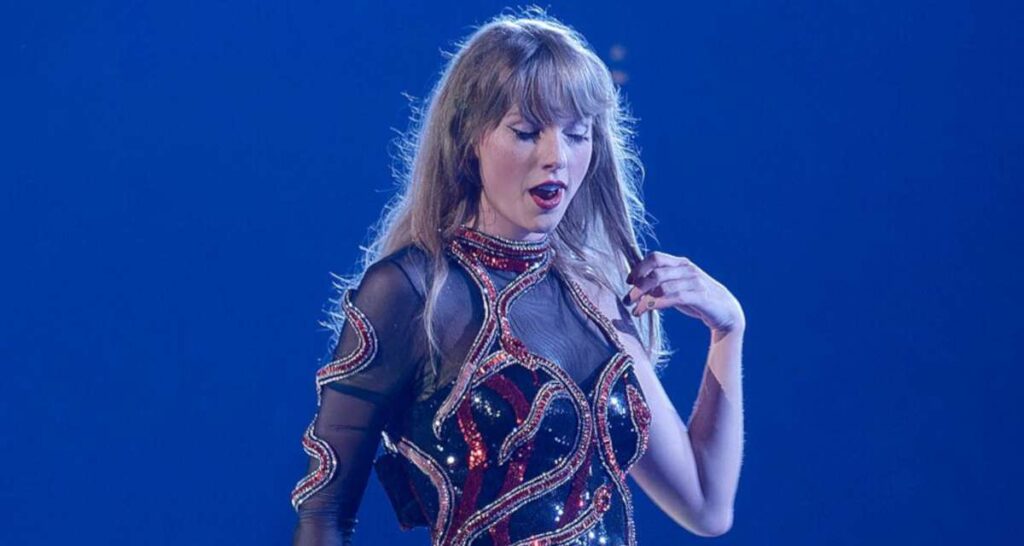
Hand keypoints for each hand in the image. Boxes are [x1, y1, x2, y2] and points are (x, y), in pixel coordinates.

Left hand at [624, 251, 744, 334]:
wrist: (727, 312)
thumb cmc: (697, 299)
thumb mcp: (678, 287)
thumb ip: (661, 283)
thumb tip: (634, 287)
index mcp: (681, 263)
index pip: (655, 257)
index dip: (639, 268)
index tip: (628, 282)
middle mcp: (687, 269)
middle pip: (655, 272)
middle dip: (638, 286)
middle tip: (628, 299)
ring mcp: (695, 282)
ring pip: (662, 285)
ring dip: (644, 298)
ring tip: (636, 310)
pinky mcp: (700, 296)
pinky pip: (674, 297)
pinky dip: (657, 303)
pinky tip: (648, 310)